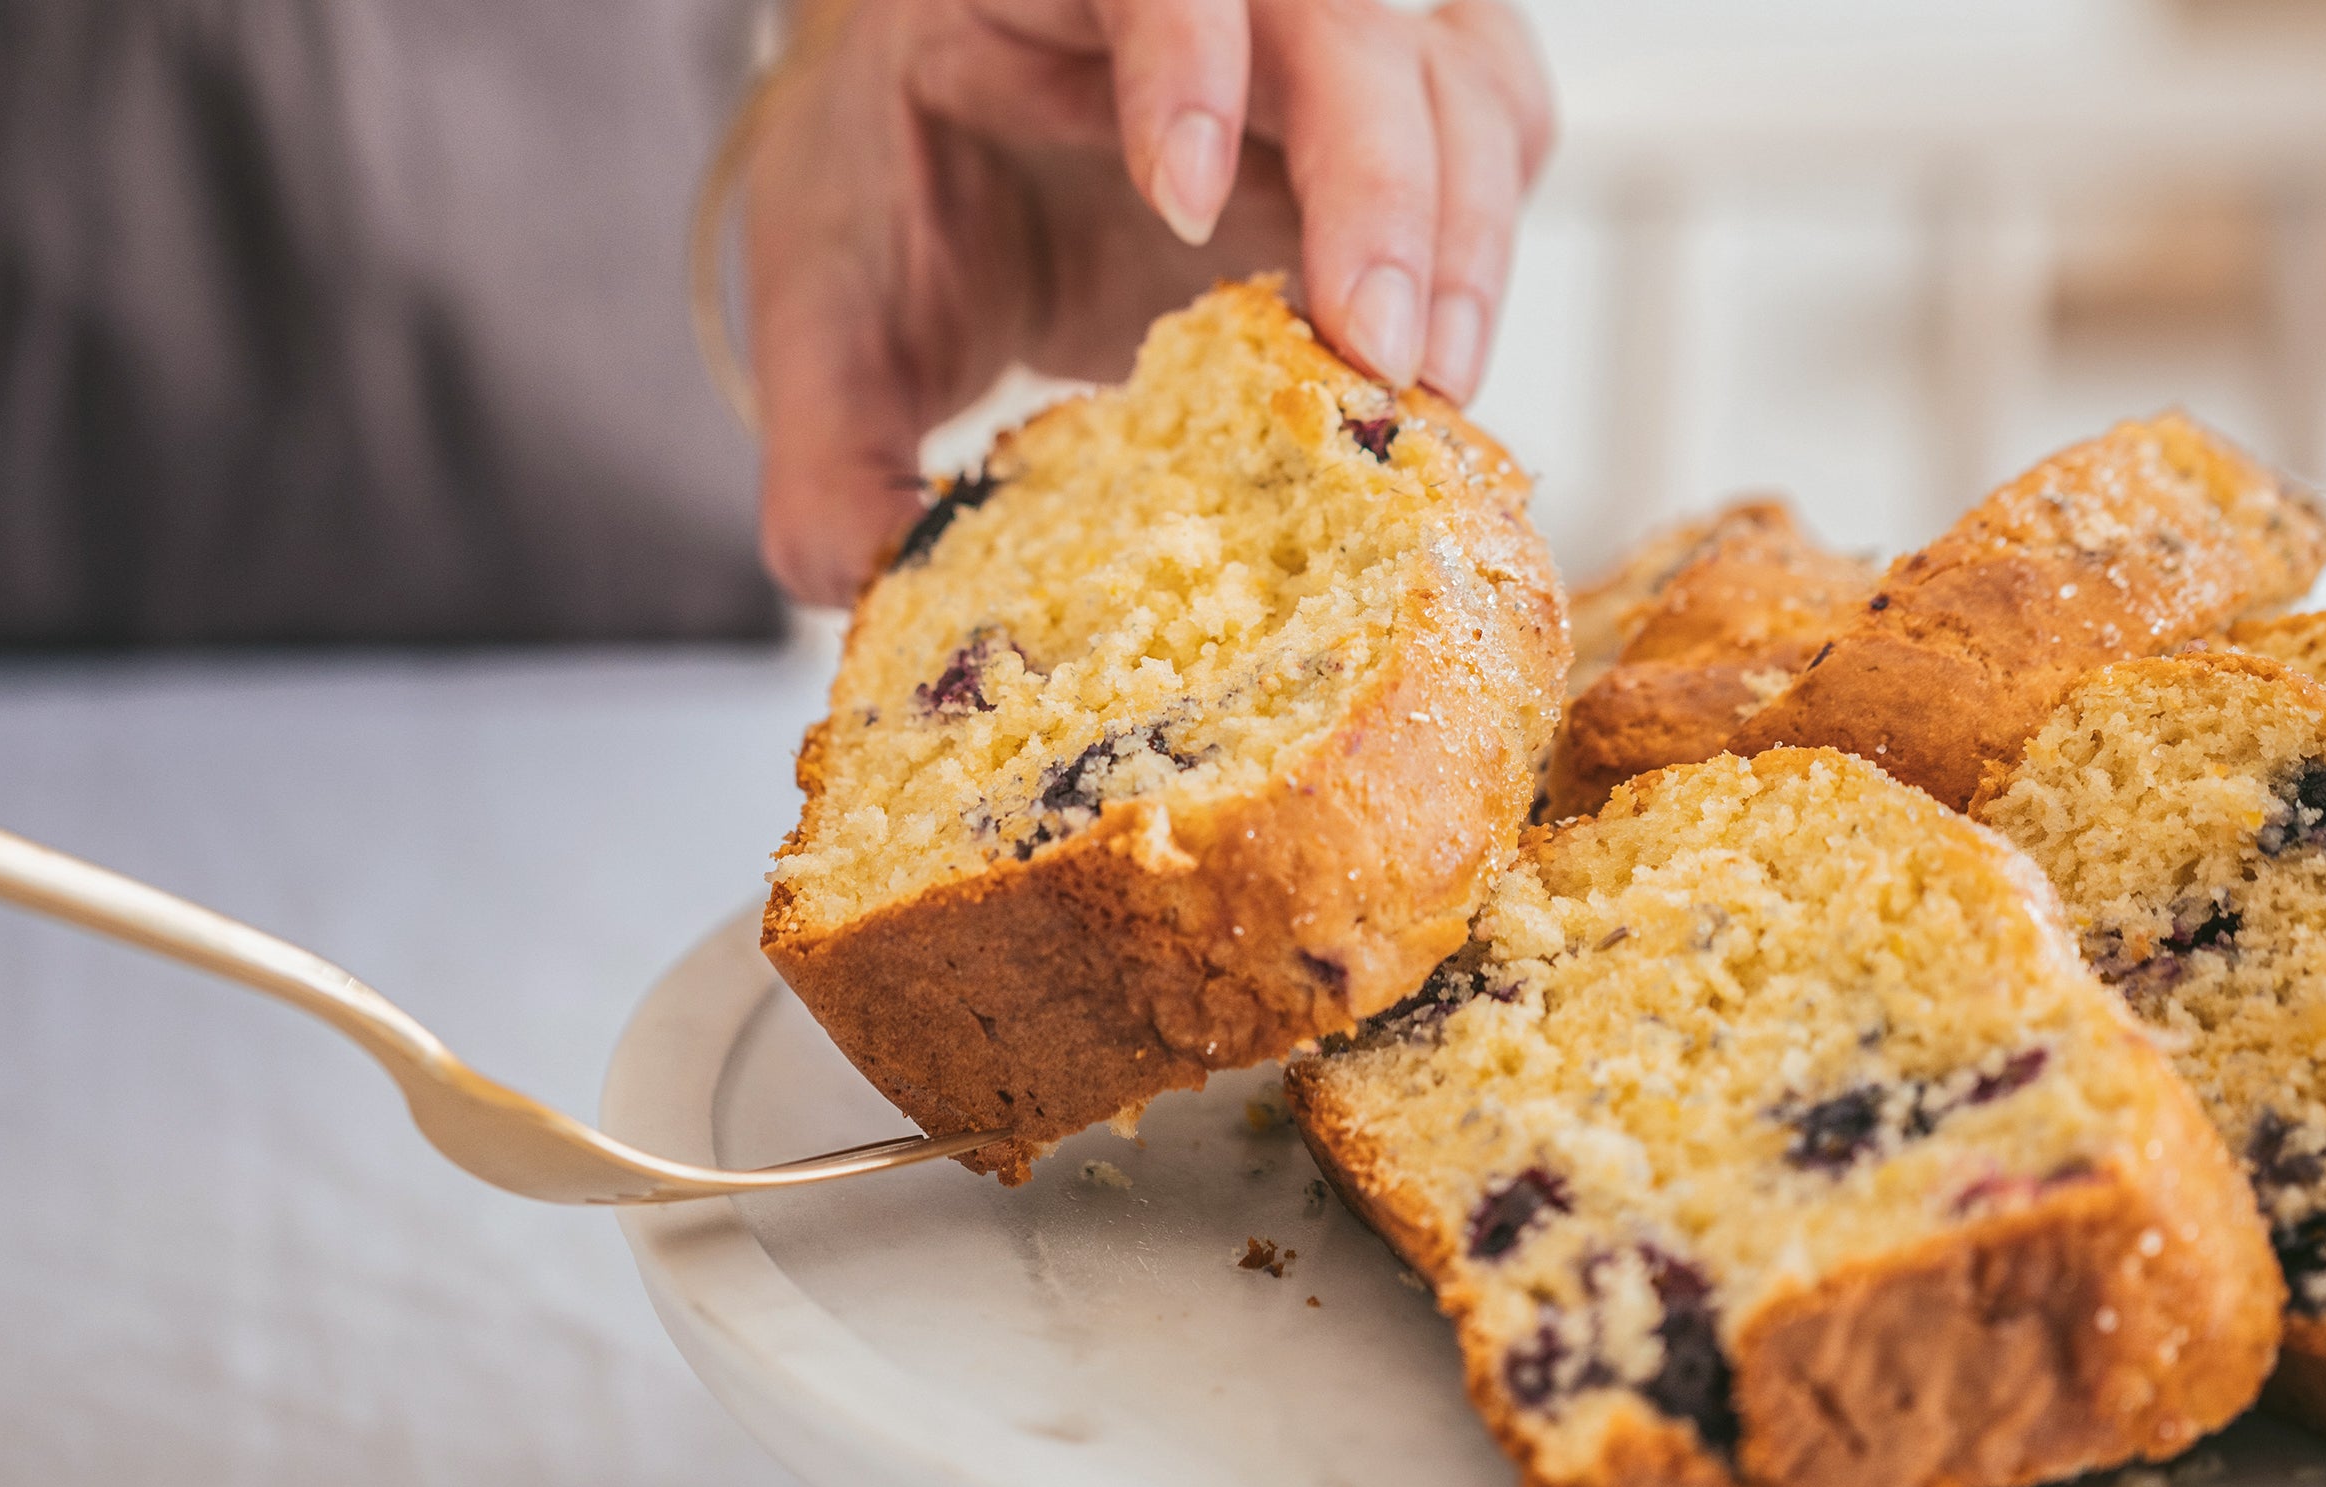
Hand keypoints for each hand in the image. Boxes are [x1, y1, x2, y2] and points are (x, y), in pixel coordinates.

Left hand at [742, 0, 1553, 604]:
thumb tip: (869, 590)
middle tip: (1374, 359)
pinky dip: (1490, 240)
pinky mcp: (1382, 119)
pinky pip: (1498, 126)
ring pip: (1456, 69)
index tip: (1184, 208)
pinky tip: (1438, 357)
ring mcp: (1310, 46)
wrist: (928, 160)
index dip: (1189, 61)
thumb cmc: (884, 203)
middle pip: (1348, 16)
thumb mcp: (828, 325)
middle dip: (1379, 187)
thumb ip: (826, 455)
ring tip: (1426, 384)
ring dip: (1463, 229)